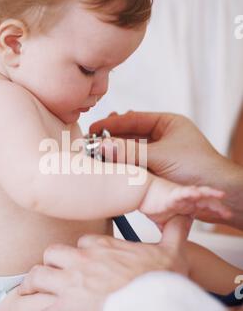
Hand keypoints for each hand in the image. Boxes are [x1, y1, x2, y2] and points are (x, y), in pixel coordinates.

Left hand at [18, 216, 189, 310]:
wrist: (155, 307)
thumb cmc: (162, 281)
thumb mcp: (173, 251)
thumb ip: (175, 232)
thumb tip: (184, 216)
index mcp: (105, 247)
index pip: (83, 241)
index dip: (81, 251)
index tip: (83, 261)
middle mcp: (84, 261)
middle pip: (53, 253)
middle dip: (51, 264)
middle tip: (51, 274)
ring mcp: (72, 283)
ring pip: (38, 276)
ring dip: (34, 286)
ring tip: (33, 295)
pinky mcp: (67, 309)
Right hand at [91, 111, 223, 185]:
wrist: (219, 191)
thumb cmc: (197, 167)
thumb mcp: (160, 156)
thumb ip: (130, 152)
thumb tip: (102, 146)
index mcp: (167, 123)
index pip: (133, 119)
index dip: (112, 123)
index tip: (93, 129)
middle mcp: (163, 137)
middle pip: (131, 134)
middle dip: (112, 138)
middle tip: (91, 142)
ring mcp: (161, 154)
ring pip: (132, 151)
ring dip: (117, 153)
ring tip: (97, 155)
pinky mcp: (159, 171)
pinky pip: (137, 166)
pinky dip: (124, 167)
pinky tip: (111, 169)